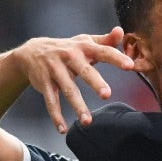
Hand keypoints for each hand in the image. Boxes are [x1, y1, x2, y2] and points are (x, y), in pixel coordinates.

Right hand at [12, 27, 134, 133]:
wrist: (31, 52)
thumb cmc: (68, 49)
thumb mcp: (85, 42)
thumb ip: (105, 41)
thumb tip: (121, 31)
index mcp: (83, 47)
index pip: (103, 52)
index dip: (116, 58)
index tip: (130, 65)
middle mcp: (68, 57)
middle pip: (84, 71)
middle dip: (95, 82)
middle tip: (107, 94)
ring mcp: (55, 71)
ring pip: (68, 90)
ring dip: (77, 106)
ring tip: (87, 121)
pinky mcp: (44, 83)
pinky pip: (51, 101)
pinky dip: (55, 116)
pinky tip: (62, 129)